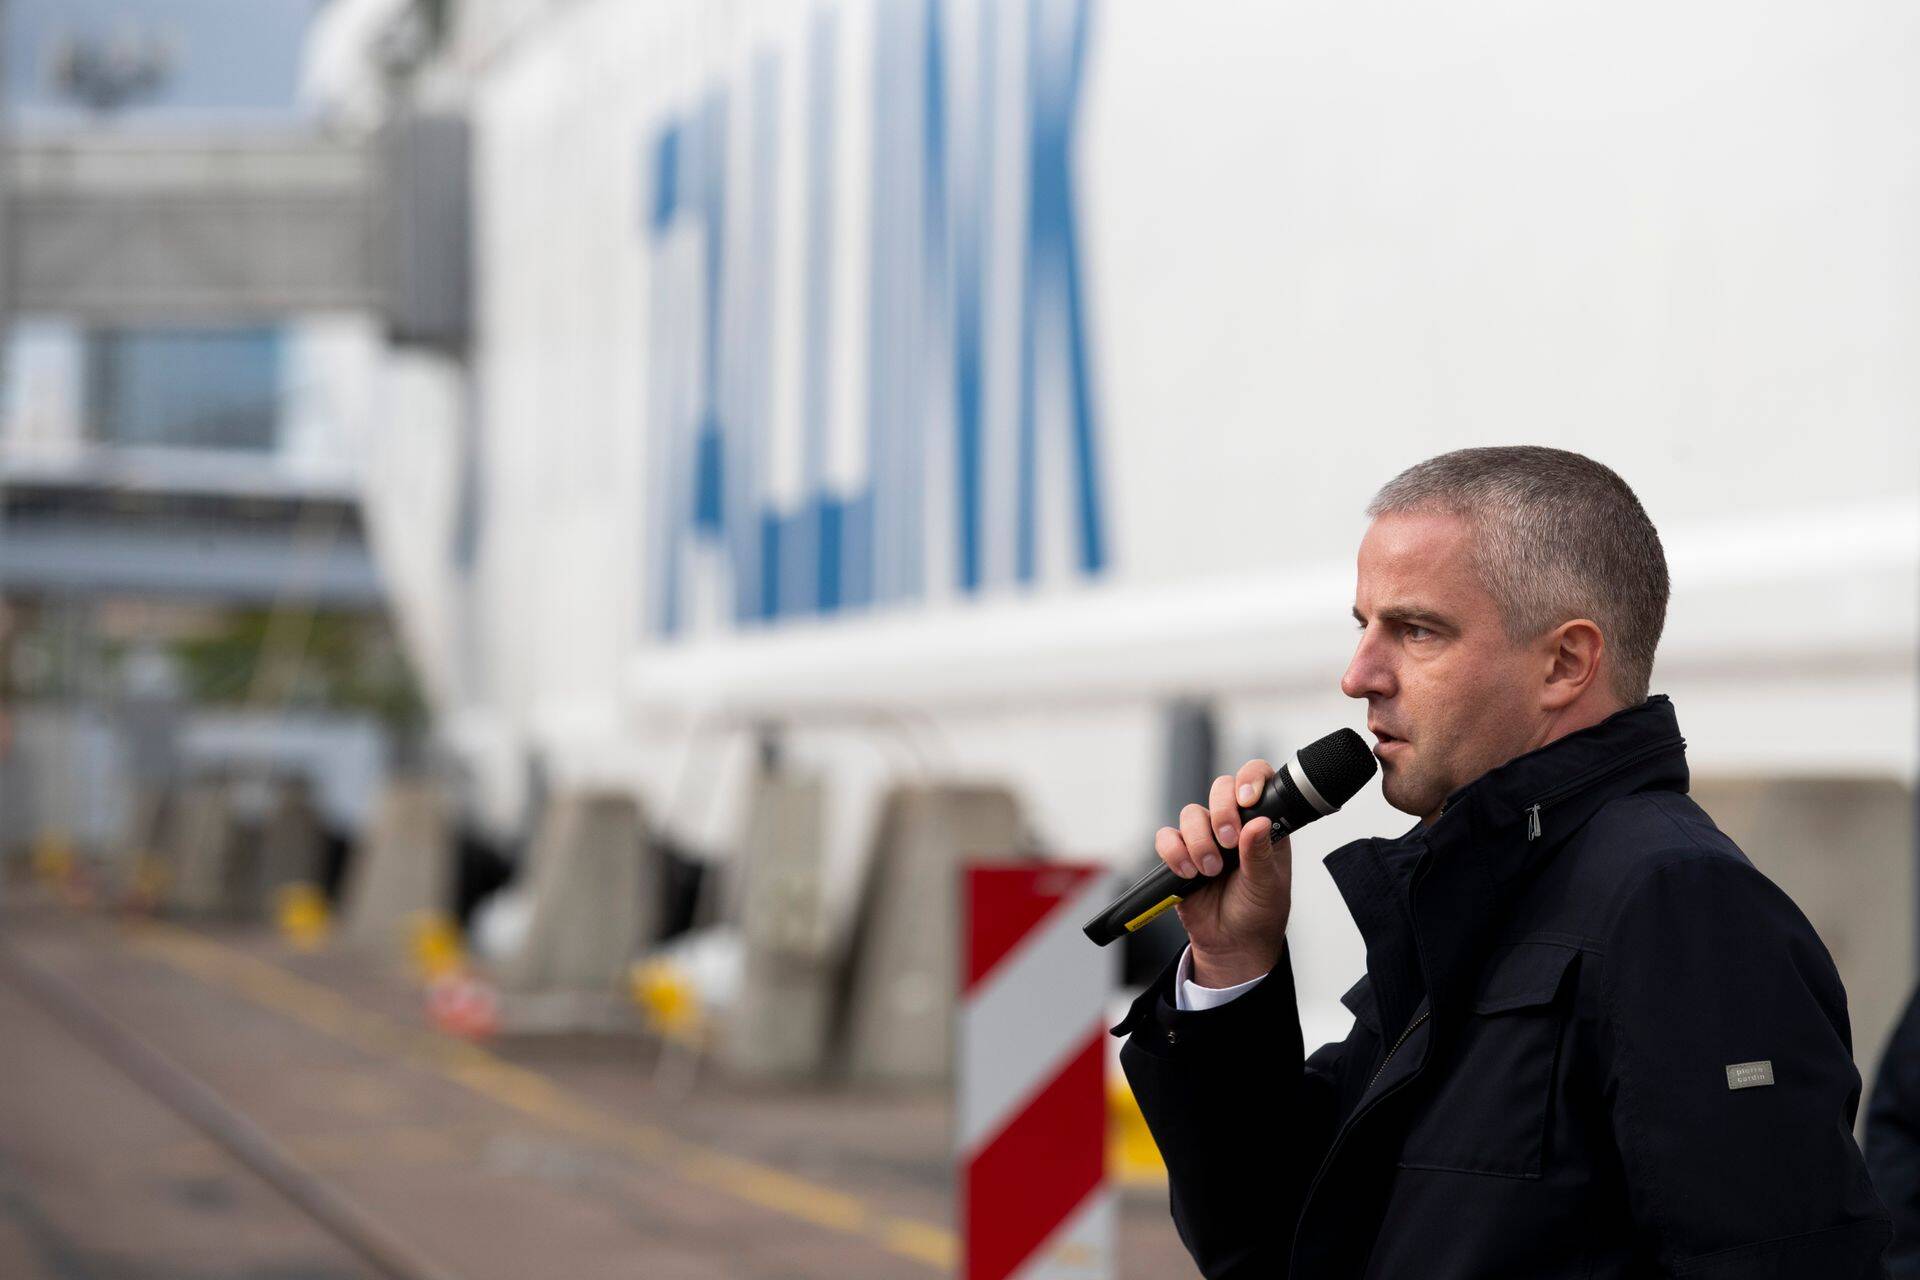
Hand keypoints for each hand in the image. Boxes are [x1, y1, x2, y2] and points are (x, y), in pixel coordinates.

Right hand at [1153, 759, 1292, 987]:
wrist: (1232, 945)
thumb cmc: (1259, 913)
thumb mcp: (1268, 885)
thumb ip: (1260, 854)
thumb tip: (1258, 823)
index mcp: (1263, 824)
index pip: (1257, 781)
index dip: (1250, 779)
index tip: (1247, 799)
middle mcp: (1233, 825)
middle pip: (1220, 788)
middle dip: (1221, 812)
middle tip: (1227, 842)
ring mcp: (1205, 838)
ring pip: (1191, 813)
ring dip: (1199, 841)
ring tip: (1210, 870)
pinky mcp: (1180, 855)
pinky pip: (1167, 838)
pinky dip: (1174, 853)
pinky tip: (1188, 873)